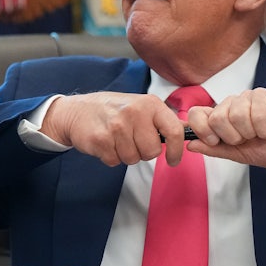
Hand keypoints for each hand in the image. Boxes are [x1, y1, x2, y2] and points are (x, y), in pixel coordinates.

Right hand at [40, 92, 186, 166]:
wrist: (77, 111)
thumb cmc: (113, 110)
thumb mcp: (141, 106)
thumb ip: (163, 119)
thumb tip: (188, 131)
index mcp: (149, 104)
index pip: (174, 130)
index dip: (177, 150)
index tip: (174, 160)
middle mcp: (134, 112)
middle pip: (152, 151)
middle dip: (143, 152)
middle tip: (132, 141)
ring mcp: (116, 126)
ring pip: (133, 159)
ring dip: (126, 154)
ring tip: (117, 139)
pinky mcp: (101, 139)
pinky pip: (115, 161)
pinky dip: (111, 157)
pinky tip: (106, 142)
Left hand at [187, 88, 265, 170]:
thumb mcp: (237, 154)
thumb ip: (214, 149)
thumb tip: (190, 145)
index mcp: (223, 116)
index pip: (197, 114)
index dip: (202, 130)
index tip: (216, 142)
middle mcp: (233, 103)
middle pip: (215, 117)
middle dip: (232, 136)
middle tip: (247, 139)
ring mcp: (248, 98)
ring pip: (234, 116)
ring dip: (250, 133)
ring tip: (261, 133)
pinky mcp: (265, 96)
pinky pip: (255, 114)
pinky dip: (265, 129)